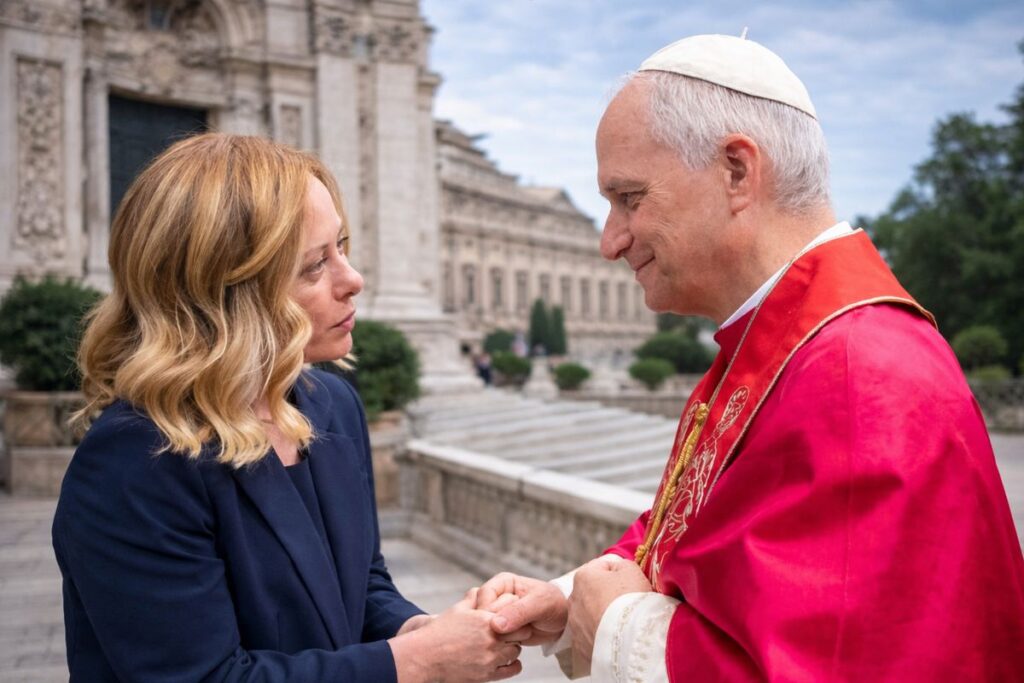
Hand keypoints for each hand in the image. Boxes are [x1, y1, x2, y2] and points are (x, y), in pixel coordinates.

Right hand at [389, 588, 522, 682]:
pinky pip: (512, 669)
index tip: (512, 616)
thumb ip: (472, 599)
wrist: (424, 658)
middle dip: (517, 631)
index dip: (515, 614)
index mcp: (485, 620)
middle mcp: (491, 639)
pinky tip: (504, 660)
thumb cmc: (439, 632)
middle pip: (522, 634)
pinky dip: (512, 665)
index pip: (515, 613)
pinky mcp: (487, 675)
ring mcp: (490, 658)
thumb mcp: (456, 610)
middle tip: (510, 631)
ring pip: (516, 651)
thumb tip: (479, 590)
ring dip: (511, 648)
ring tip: (501, 645)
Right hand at [477, 572, 567, 645]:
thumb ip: (519, 612)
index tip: (495, 624)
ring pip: (484, 627)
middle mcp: (497, 597)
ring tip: (515, 637)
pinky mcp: (502, 630)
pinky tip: (513, 644)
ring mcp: (498, 614)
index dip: (486, 610)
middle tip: (508, 634)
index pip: (484, 595)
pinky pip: (492, 638)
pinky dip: (500, 644)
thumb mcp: (540, 604)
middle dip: (491, 625)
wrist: (565, 620)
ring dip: (496, 636)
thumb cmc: (555, 605)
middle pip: (480, 612)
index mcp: (503, 583)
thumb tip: (496, 625)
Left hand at [568, 557, 651, 674]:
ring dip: (603, 618)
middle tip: (627, 606)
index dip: (620, 575)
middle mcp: (573, 600)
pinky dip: (601, 638)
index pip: (603, 568)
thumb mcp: (631, 570)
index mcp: (583, 577)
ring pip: (591, 617)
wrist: (629, 642)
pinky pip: (591, 638)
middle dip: (607, 597)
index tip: (631, 585)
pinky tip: (614, 640)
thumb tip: (616, 570)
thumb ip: (621, 565)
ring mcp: (574, 626)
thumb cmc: (630, 600)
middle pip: (594, 593)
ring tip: (621, 625)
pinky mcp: (579, 648)